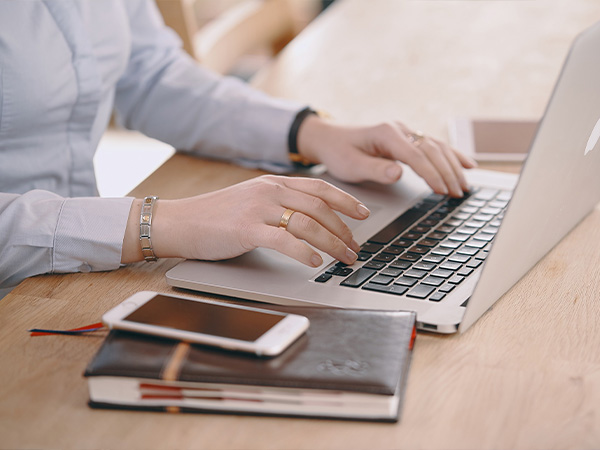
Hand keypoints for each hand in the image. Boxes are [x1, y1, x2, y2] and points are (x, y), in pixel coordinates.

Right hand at [121, 175, 369, 266]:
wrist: (180, 221)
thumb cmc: (215, 216)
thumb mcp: (251, 200)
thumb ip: (278, 204)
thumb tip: (309, 221)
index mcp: (273, 183)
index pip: (319, 188)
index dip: (345, 200)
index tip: (363, 213)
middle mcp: (269, 191)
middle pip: (320, 207)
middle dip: (344, 229)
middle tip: (356, 247)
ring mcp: (258, 209)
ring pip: (308, 224)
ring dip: (332, 243)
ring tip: (344, 258)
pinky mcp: (246, 230)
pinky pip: (284, 240)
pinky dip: (304, 252)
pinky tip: (316, 262)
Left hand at [297, 115, 476, 196]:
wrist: (330, 139)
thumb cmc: (339, 152)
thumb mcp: (351, 166)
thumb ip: (375, 170)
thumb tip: (398, 173)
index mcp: (386, 133)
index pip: (416, 155)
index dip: (431, 173)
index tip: (442, 190)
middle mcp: (399, 129)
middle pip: (432, 150)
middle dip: (447, 172)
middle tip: (457, 193)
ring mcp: (405, 132)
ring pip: (437, 147)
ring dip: (453, 166)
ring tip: (464, 187)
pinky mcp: (408, 139)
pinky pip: (435, 146)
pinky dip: (453, 155)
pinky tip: (468, 165)